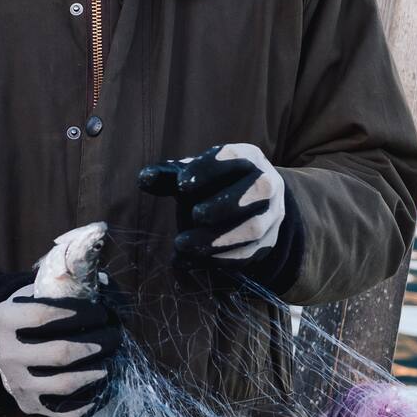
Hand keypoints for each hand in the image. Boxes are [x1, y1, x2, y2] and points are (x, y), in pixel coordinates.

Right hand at [0, 290, 122, 416]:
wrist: (7, 344)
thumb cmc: (34, 311)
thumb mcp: (40, 291)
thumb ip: (70, 284)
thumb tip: (105, 284)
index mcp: (2, 319)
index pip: (42, 316)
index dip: (78, 314)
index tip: (101, 312)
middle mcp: (5, 354)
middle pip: (59, 353)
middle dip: (96, 344)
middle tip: (115, 335)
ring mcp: (15, 383)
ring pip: (64, 384)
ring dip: (98, 371)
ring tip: (113, 359)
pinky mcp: (28, 405)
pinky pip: (65, 411)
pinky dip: (90, 400)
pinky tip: (104, 384)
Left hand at [139, 142, 285, 263]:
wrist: (247, 207)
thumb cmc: (214, 185)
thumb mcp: (194, 175)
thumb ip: (169, 176)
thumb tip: (144, 178)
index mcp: (249, 158)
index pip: (236, 156)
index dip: (210, 169)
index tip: (181, 185)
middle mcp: (268, 183)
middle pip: (259, 189)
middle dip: (225, 204)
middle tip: (193, 214)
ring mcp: (272, 215)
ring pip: (254, 228)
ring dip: (217, 239)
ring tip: (181, 244)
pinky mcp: (267, 242)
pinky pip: (248, 254)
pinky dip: (218, 259)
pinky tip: (190, 261)